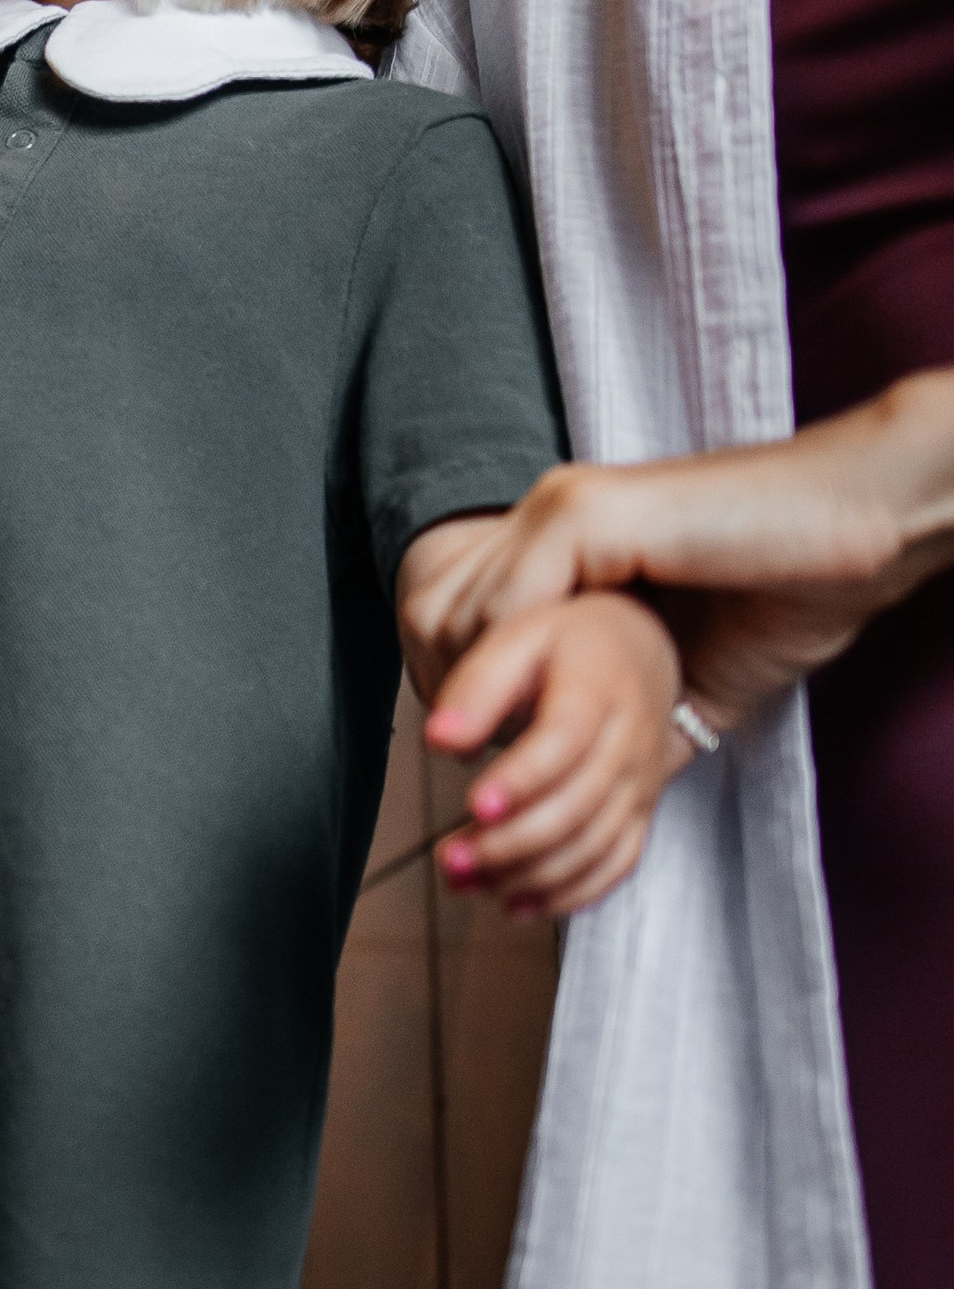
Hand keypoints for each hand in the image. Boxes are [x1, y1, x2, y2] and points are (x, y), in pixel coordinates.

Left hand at [395, 374, 953, 730]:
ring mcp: (562, 506)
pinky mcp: (589, 514)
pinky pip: (506, 607)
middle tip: (490, 769)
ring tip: (517, 752)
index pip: (451, 615)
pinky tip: (549, 715)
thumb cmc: (785, 592)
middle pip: (430, 616)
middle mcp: (546, 513)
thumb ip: (618, 705)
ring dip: (479, 697)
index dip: (457, 693)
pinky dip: (516, 673)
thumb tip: (567, 782)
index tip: (482, 762)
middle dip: (452, 700)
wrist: (858, 532)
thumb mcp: (679, 670)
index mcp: (561, 539)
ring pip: (453, 615)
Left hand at [422, 591, 686, 914]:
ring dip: (528, 875)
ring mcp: (640, 785)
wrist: (641, 651)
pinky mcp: (640, 814)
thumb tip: (438, 741)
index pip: (565, 742)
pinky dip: (569, 894)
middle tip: (451, 859)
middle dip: (511, 843)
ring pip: (593, 846)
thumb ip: (477, 689)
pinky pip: (616, 865)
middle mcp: (629, 743)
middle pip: (577, 807)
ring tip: (464, 881)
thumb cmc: (568, 644)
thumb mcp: (518, 640)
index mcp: (598, 689)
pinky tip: (516, 903)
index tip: (477, 805)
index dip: (524, 779)